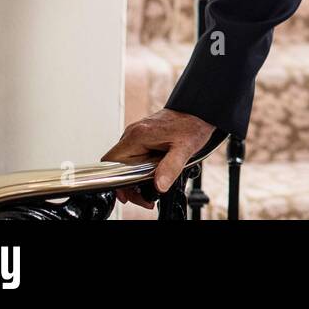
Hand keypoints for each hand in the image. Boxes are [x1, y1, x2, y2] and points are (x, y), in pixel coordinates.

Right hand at [101, 109, 216, 208]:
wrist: (197, 112)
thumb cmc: (191, 125)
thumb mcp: (184, 149)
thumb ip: (171, 168)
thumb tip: (159, 186)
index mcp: (137, 136)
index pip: (110, 161)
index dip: (115, 180)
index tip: (129, 192)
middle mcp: (132, 134)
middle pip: (116, 165)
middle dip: (128, 184)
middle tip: (144, 196)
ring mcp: (136, 134)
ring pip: (124, 162)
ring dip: (134, 177)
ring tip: (151, 187)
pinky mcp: (142, 137)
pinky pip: (134, 156)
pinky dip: (140, 168)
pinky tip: (153, 174)